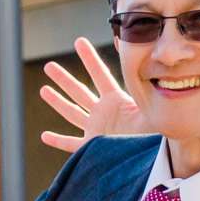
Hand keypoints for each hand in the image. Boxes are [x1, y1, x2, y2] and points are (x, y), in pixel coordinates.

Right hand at [38, 37, 147, 153]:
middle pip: (79, 92)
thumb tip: (154, 70)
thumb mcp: (151, 109)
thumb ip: (148, 92)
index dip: (90, 58)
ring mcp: (96, 129)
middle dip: (63, 79)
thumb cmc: (155, 134)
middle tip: (48, 66)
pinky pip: (72, 145)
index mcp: (117, 101)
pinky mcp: (93, 147)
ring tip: (43, 89)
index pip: (100, 75)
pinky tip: (45, 135)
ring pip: (72, 113)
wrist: (152, 159)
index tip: (79, 41)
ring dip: (57, 102)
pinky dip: (58, 141)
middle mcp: (104, 113)